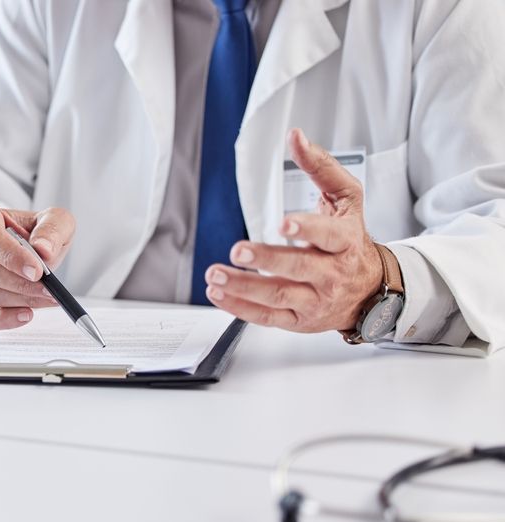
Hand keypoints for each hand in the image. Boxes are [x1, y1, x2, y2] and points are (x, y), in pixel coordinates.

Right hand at [0, 202, 75, 328]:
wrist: (18, 247)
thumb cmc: (29, 231)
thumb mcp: (50, 219)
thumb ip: (52, 228)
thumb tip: (43, 251)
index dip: (12, 256)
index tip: (38, 270)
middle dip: (21, 283)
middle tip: (49, 289)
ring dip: (19, 300)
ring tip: (46, 298)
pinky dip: (2, 320)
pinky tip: (25, 315)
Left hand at [204, 128, 383, 332]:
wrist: (370, 290)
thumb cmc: (352, 239)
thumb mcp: (347, 198)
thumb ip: (321, 167)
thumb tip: (295, 137)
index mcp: (345, 241)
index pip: (328, 236)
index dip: (306, 230)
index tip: (284, 224)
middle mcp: (331, 274)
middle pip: (297, 269)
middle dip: (265, 260)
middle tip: (237, 250)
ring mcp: (314, 300)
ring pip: (277, 296)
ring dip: (243, 287)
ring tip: (216, 274)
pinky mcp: (298, 320)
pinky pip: (267, 317)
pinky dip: (239, 308)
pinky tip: (218, 293)